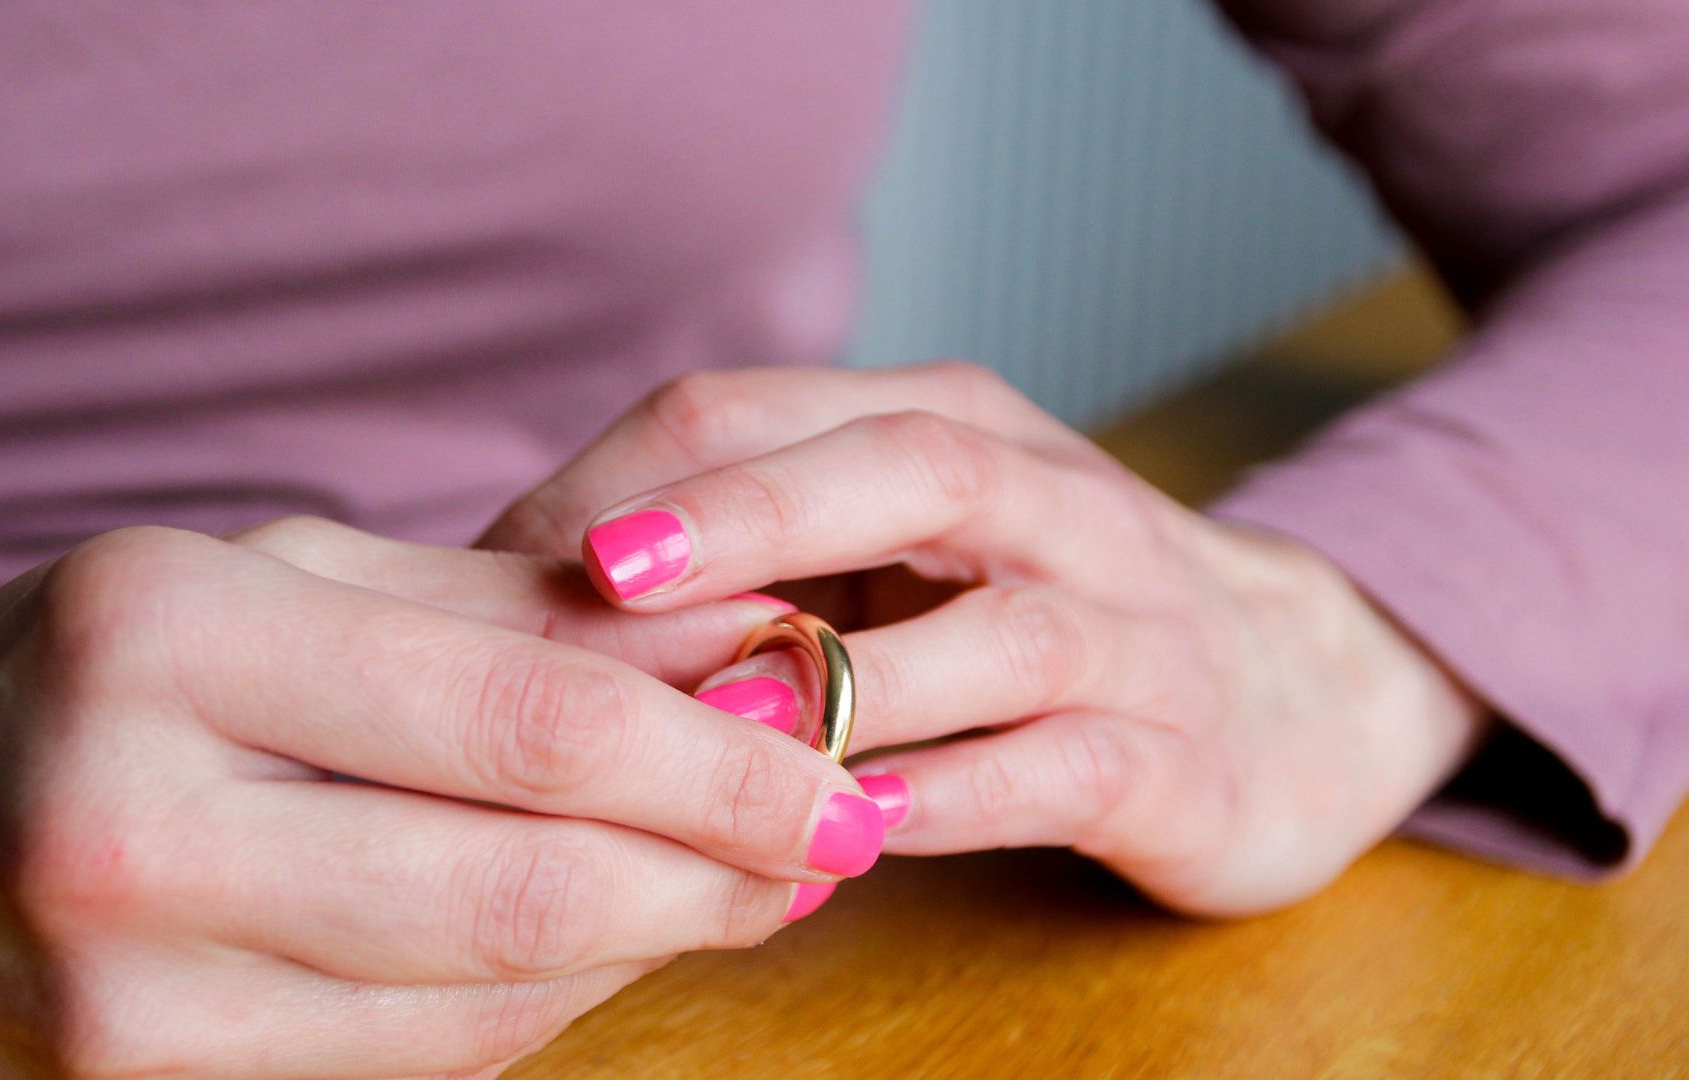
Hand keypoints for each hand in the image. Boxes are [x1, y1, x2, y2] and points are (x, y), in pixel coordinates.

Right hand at [0, 519, 879, 1077]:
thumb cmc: (64, 683)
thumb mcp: (255, 583)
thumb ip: (490, 610)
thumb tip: (728, 631)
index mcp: (169, 638)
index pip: (517, 714)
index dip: (713, 751)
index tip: (842, 753)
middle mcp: (139, 824)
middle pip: (525, 879)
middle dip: (720, 864)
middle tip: (840, 831)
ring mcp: (138, 994)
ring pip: (494, 991)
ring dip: (655, 933)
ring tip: (755, 873)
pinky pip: (424, 1060)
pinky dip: (547, 994)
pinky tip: (616, 928)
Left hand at [482, 363, 1490, 915]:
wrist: (1300, 688)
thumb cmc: (1044, 610)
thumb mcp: (903, 544)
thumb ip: (760, 546)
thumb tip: (533, 585)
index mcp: (953, 430)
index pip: (776, 410)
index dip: (641, 478)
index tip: (514, 557)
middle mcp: (1049, 506)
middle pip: (902, 472)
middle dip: (749, 517)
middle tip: (605, 576)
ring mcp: (1130, 629)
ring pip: (999, 632)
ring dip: (855, 682)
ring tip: (720, 730)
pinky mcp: (1180, 757)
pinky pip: (1066, 768)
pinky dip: (960, 794)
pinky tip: (860, 825)